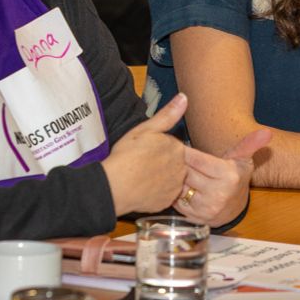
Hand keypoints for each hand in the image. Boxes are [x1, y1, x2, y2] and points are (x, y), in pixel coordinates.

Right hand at [101, 94, 187, 215]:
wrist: (115, 186)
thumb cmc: (126, 156)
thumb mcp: (145, 129)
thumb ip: (167, 115)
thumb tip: (184, 98)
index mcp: (177, 148)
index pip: (173, 145)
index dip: (158, 147)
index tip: (145, 150)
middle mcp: (181, 168)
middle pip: (174, 162)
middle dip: (162, 162)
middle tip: (142, 163)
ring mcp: (175, 186)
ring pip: (171, 178)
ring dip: (161, 177)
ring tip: (142, 176)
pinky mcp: (167, 201)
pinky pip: (165, 194)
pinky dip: (157, 191)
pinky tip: (144, 188)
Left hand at [175, 129, 271, 226]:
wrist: (234, 208)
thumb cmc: (236, 177)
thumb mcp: (243, 159)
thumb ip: (250, 143)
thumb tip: (267, 132)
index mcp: (228, 176)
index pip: (196, 159)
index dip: (184, 151)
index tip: (176, 146)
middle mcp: (218, 194)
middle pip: (186, 172)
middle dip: (176, 164)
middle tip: (170, 156)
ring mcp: (206, 208)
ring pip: (179, 187)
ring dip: (174, 178)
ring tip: (172, 170)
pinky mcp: (196, 218)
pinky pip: (176, 201)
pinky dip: (175, 193)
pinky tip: (178, 186)